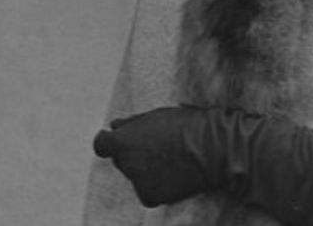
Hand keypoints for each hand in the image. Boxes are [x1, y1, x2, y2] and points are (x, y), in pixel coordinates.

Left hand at [92, 106, 217, 206]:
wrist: (211, 150)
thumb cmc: (185, 126)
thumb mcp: (154, 116)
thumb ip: (131, 123)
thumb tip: (114, 126)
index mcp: (122, 141)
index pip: (101, 145)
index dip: (108, 143)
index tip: (114, 140)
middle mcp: (125, 163)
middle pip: (121, 160)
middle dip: (132, 155)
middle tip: (156, 149)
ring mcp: (137, 181)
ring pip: (135, 176)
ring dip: (145, 171)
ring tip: (170, 161)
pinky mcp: (150, 197)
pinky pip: (147, 192)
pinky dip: (157, 186)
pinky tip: (173, 176)